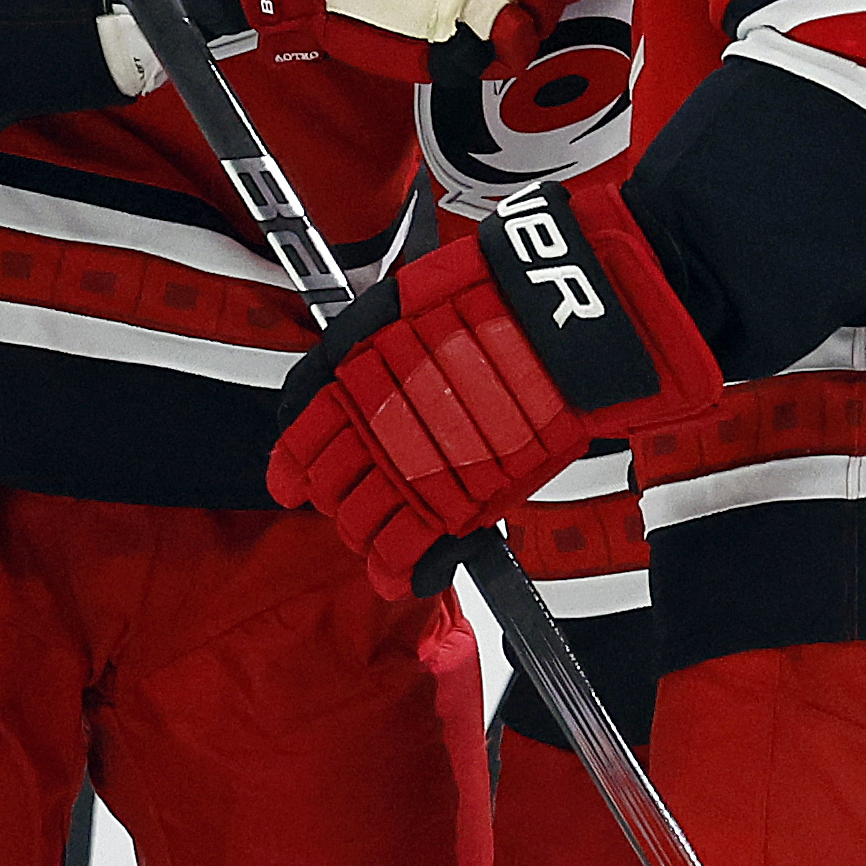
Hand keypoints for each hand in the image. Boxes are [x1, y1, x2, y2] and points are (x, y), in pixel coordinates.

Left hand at [269, 182, 722, 596]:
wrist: (573, 304)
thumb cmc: (500, 291)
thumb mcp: (411, 299)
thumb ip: (365, 344)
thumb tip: (324, 392)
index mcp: (356, 365)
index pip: (302, 431)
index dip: (295, 463)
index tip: (291, 481)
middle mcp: (378, 415)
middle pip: (332, 481)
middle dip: (339, 501)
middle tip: (352, 509)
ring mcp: (421, 456)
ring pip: (364, 520)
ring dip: (367, 537)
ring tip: (380, 546)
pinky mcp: (467, 490)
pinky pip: (415, 545)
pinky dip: (406, 565)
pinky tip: (407, 575)